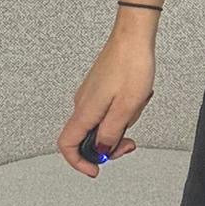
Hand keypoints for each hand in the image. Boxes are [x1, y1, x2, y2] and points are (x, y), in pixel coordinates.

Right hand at [56, 27, 155, 177]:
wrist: (134, 35)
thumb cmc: (131, 65)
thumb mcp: (126, 107)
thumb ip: (111, 133)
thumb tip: (102, 152)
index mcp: (85, 110)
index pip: (67, 145)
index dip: (79, 162)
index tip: (96, 170)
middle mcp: (83, 103)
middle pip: (86, 138)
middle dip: (109, 145)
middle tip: (130, 141)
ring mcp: (91, 94)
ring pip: (101, 123)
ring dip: (121, 123)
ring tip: (137, 106)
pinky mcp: (100, 86)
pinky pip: (108, 109)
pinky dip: (122, 110)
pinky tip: (136, 98)